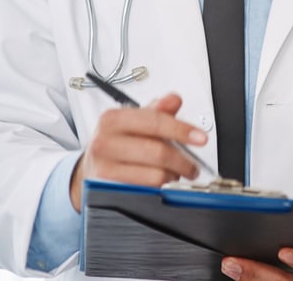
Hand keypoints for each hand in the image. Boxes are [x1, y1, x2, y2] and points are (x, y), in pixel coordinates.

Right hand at [69, 93, 207, 209]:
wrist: (91, 168)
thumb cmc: (117, 143)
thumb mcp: (134, 122)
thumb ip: (157, 111)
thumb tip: (174, 100)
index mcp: (113, 119)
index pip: (155, 121)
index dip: (182, 130)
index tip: (201, 138)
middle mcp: (104, 142)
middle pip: (157, 152)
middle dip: (183, 161)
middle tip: (192, 166)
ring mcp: (104, 168)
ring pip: (154, 175)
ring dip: (172, 177)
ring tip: (174, 174)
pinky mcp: (107, 191)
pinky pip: (145, 192)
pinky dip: (159, 189)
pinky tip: (160, 183)